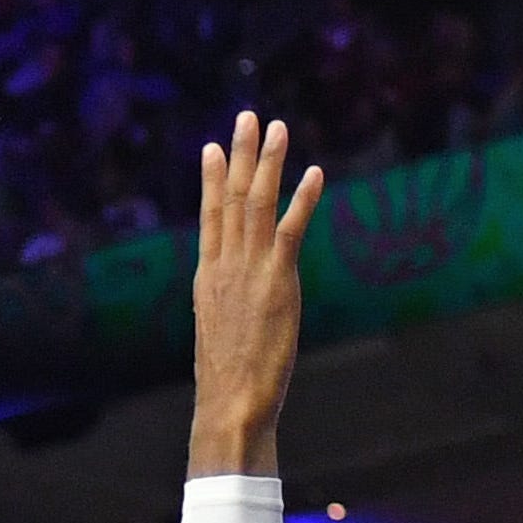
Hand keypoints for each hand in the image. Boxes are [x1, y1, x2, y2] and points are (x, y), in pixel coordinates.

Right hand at [189, 110, 324, 475]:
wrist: (229, 405)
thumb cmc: (226, 386)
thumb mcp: (220, 339)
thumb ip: (228, 311)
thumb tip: (234, 314)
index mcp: (208, 280)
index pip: (210, 219)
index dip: (213, 180)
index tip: (214, 149)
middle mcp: (225, 268)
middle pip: (232, 199)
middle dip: (241, 155)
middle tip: (247, 117)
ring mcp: (249, 272)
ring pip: (258, 205)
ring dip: (270, 163)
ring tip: (278, 128)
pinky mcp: (277, 283)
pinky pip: (290, 231)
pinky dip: (303, 200)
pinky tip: (314, 173)